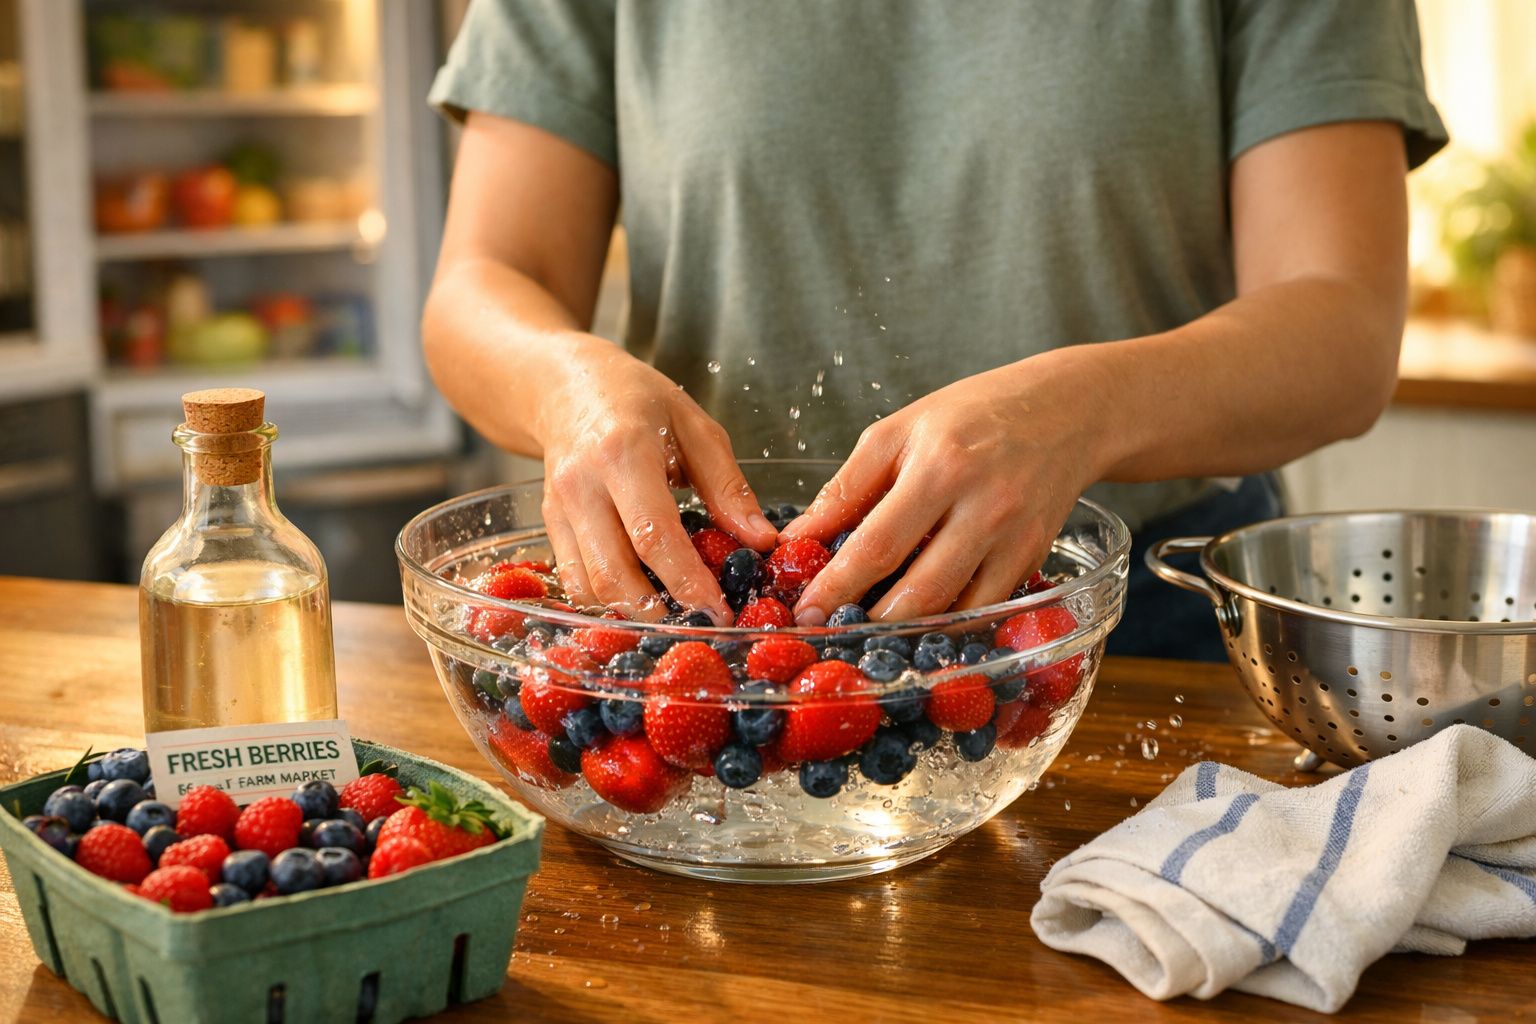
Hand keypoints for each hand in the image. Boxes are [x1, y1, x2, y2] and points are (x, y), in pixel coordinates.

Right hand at [537, 337, 776, 622]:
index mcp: (623, 453)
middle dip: (659, 609)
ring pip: (589, 586)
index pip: (654, 535)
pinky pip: (574, 579)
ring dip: (632, 610)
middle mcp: (582, 485)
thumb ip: (728, 486)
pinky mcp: (549, 525)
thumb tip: (761, 541)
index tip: (720, 609)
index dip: (688, 581)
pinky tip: (640, 595)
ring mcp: (558, 509)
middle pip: (614, 573)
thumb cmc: (637, 400)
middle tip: (701, 621)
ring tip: (674, 611)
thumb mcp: (695, 426)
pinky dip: (607, 599)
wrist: (567, 385)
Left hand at [780, 353, 1106, 623]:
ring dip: (906, 630)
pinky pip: (985, 607)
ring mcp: (1014, 537)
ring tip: (867, 632)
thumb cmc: (972, 415)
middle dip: (868, 621)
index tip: (805, 611)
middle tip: (831, 632)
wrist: (1067, 410)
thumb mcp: (899, 431)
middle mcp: (983, 506)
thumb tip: (799, 539)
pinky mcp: (1034, 557)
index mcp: (940, 466)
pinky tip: (920, 621)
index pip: (877, 544)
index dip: (836, 586)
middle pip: (918, 590)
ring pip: (954, 609)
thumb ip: (847, 488)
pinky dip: (949, 622)